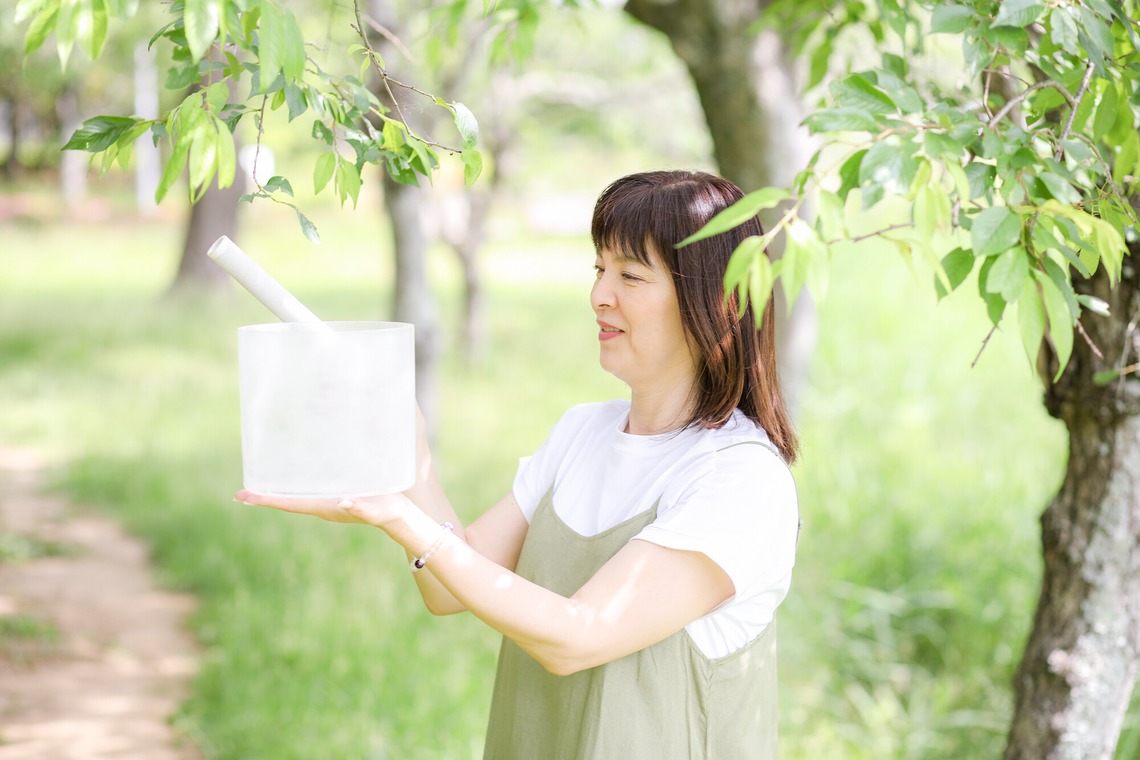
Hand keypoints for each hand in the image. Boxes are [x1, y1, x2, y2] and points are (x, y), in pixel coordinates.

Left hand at [235, 489, 406, 528]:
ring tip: (258, 483)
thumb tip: (342, 502)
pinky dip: (293, 485)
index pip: (290, 504)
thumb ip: (359, 507)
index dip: (267, 501)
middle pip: (287, 502)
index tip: (245, 497)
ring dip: (277, 491)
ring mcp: (327, 502)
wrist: (398, 516)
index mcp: (325, 508)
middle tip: (239, 493)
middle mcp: (321, 506)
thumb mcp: (374, 509)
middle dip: (264, 497)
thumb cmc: (387, 512)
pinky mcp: (336, 495)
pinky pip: (308, 490)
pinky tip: (290, 476)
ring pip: (296, 496)